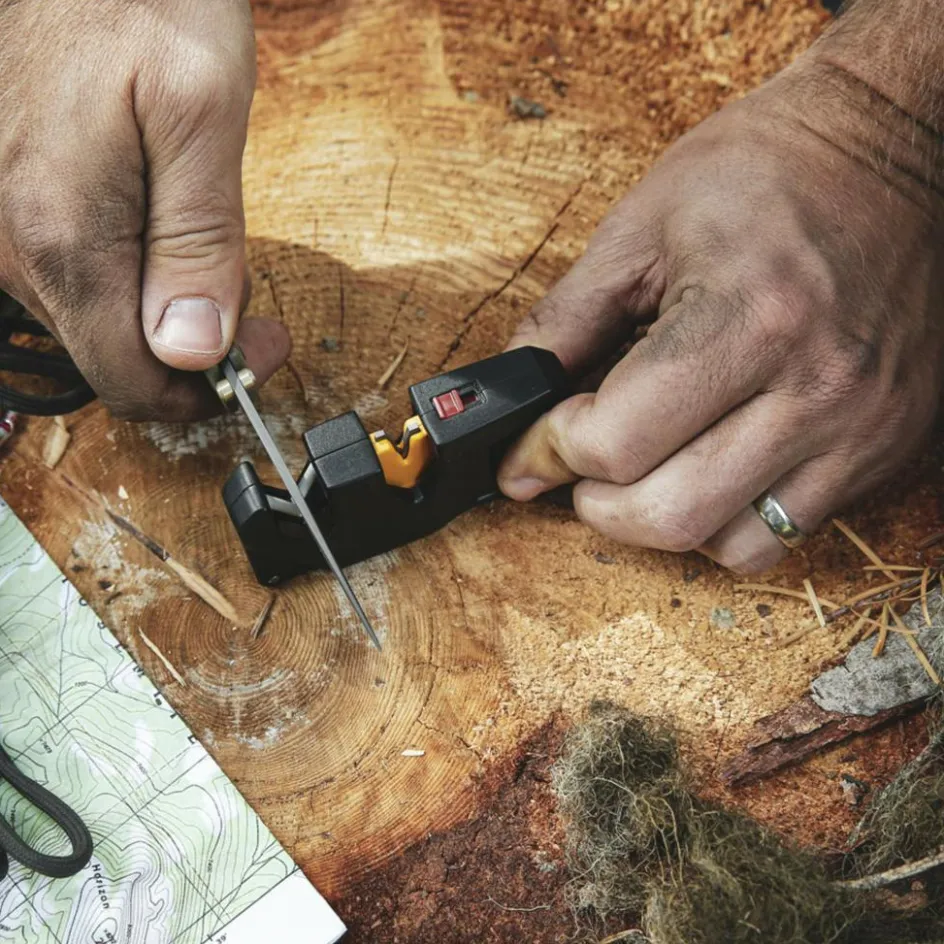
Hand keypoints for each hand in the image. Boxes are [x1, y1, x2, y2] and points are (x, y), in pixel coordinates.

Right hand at [0, 0, 288, 419]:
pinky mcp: (17, 206)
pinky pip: (81, 276)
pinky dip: (137, 273)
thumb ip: (198, 241)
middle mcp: (20, 247)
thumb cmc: (141, 0)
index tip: (267, 347)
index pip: (133, 381)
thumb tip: (193, 351)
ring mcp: (9, 229)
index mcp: (67, 238)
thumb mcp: (202, 115)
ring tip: (212, 240)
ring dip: (167, 307)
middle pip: (116, 356)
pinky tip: (165, 221)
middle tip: (253, 294)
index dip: (208, 389)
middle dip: (195, 347)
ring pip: (100, 319)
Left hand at [497, 54, 943, 573]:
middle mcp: (815, 387)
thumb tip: (512, 406)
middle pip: (667, 514)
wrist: (899, 150)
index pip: (616, 442)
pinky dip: (726, 524)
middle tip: (582, 461)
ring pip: (729, 545)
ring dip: (661, 520)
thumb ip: (565, 321)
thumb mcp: (641, 226)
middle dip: (596, 501)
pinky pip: (784, 536)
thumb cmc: (768, 170)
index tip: (536, 439)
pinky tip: (709, 471)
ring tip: (647, 467)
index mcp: (748, 315)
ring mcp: (859, 427)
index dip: (549, 449)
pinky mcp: (883, 448)